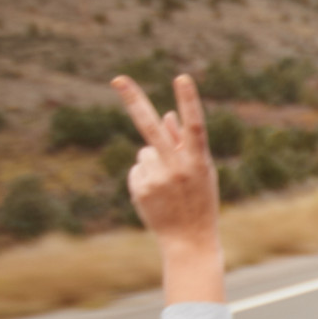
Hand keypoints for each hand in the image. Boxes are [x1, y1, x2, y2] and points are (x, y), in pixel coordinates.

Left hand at [113, 74, 222, 302]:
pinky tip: (157, 197)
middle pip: (151, 128)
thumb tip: (166, 114)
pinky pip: (137, 170)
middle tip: (117, 78)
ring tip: (168, 189)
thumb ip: (184, 144)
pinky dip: (144, 179)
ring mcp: (157, 179)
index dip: (189, 101)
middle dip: (134, 101)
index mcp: (199, 161)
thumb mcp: (201, 172)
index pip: (195, 125)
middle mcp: (178, 167)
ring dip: (152, 163)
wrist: (190, 241)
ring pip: (144, 152)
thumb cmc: (200, 202)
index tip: (181, 77)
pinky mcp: (141, 189)